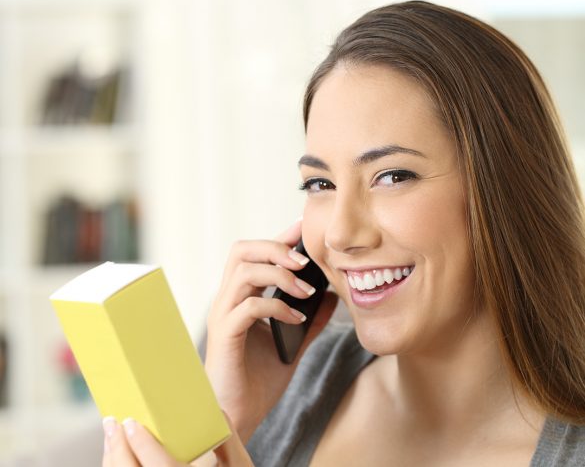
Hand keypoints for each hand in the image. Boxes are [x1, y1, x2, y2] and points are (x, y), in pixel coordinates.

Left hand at [102, 416, 252, 466]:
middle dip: (118, 448)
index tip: (131, 422)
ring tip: (112, 436)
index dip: (142, 444)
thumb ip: (228, 441)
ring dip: (113, 459)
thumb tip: (216, 411)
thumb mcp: (238, 464)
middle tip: (112, 422)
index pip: (161, 466)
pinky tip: (117, 456)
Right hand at [205, 219, 337, 441]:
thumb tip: (332, 297)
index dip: (279, 237)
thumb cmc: (258, 381)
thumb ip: (309, 320)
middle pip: (241, 250)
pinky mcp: (225, 336)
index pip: (256, 254)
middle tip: (304, 260)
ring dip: (279, 275)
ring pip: (243, 272)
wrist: (239, 416)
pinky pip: (249, 308)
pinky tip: (296, 319)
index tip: (305, 229)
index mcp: (241, 297)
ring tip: (306, 289)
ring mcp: (223, 316)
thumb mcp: (293, 345)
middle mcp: (227, 300)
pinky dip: (276, 307)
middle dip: (275, 246)